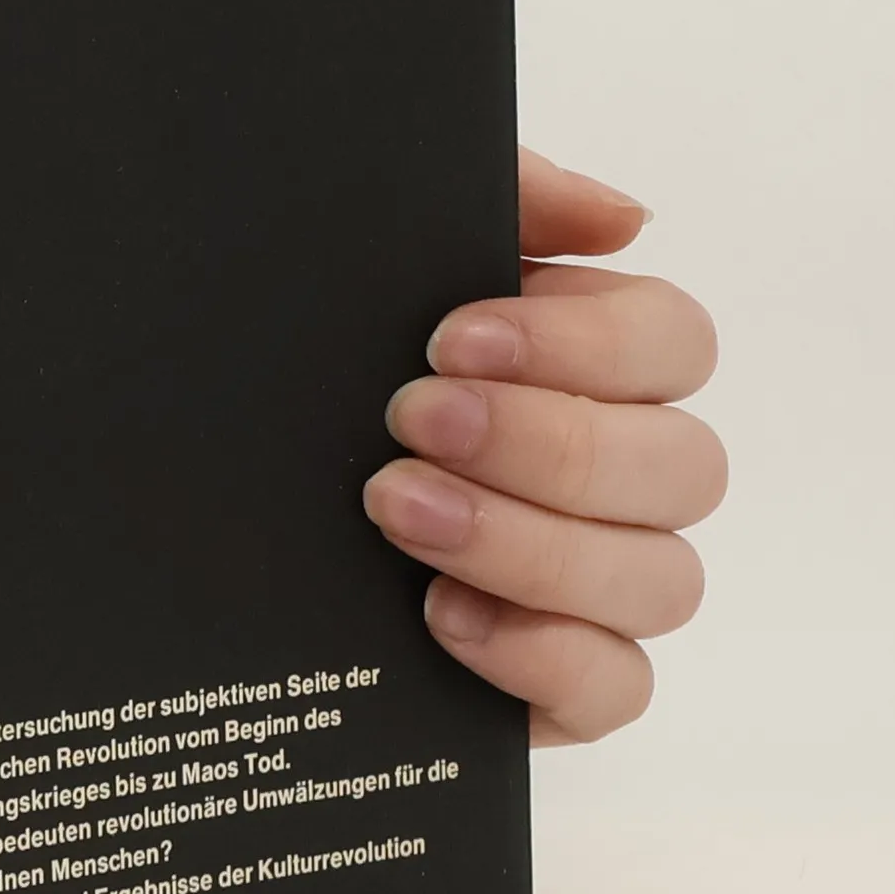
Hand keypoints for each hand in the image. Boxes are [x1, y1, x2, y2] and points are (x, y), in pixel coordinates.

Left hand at [363, 147, 724, 747]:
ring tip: (400, 510)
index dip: (587, 344)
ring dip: (531, 542)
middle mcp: (622, 481)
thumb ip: (505, 204)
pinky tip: (440, 613)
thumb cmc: (322, 375)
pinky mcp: (564, 686)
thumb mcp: (382, 264)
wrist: (211, 505)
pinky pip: (618, 689)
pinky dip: (543, 655)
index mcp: (597, 369)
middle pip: (683, 467)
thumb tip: (625, 219)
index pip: (676, 344)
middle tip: (412, 422)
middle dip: (546, 443)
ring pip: (660, 580)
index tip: (454, 339)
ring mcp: (602, 591)